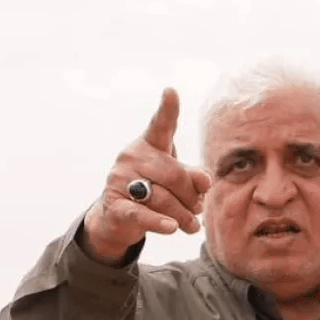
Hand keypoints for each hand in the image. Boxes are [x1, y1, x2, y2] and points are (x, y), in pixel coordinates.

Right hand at [80, 88, 212, 264]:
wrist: (116, 218)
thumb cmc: (152, 191)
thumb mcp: (175, 180)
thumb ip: (193, 176)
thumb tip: (205, 183)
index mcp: (148, 144)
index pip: (160, 125)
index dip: (167, 109)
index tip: (171, 92)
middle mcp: (131, 156)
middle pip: (174, 174)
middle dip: (192, 196)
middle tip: (199, 209)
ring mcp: (119, 179)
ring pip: (162, 197)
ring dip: (183, 215)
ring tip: (192, 226)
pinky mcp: (113, 204)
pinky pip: (141, 214)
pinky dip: (158, 222)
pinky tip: (171, 227)